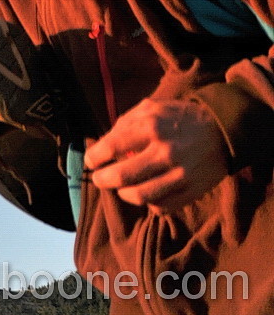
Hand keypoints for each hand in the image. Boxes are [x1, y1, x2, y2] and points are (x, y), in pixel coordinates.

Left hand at [84, 96, 228, 211]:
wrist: (222, 131)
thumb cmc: (179, 117)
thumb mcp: (151, 107)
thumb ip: (126, 123)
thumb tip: (103, 144)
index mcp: (151, 127)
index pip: (112, 147)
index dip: (95, 157)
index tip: (91, 160)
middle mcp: (164, 152)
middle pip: (122, 177)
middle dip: (103, 180)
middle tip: (99, 178)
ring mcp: (178, 176)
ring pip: (139, 197)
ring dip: (123, 194)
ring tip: (121, 188)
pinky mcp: (190, 192)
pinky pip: (161, 207)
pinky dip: (148, 203)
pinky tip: (145, 193)